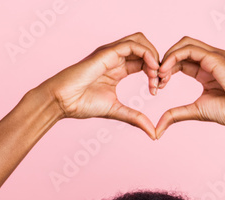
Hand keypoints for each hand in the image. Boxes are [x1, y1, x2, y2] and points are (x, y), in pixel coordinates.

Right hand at [39, 33, 160, 139]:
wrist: (63, 101)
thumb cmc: (82, 104)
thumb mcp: (117, 111)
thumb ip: (136, 118)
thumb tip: (154, 133)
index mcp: (118, 69)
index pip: (144, 61)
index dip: (156, 72)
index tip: (158, 89)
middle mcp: (115, 57)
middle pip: (145, 47)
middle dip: (158, 62)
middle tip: (161, 81)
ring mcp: (111, 53)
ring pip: (140, 40)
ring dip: (154, 56)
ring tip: (157, 75)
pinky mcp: (107, 52)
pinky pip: (133, 45)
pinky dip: (147, 54)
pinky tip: (151, 70)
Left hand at [154, 36, 224, 138]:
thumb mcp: (194, 111)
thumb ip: (175, 115)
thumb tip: (157, 130)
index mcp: (205, 70)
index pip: (181, 60)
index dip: (166, 69)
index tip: (157, 85)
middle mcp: (210, 59)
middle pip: (181, 48)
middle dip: (165, 60)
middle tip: (155, 78)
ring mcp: (214, 56)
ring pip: (184, 44)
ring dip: (168, 57)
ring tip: (159, 74)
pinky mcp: (215, 58)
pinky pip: (190, 49)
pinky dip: (174, 57)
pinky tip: (166, 72)